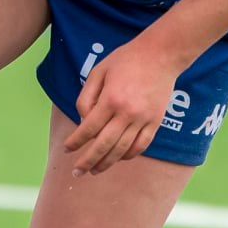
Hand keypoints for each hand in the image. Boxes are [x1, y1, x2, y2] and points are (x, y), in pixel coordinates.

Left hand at [62, 42, 181, 176]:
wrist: (161, 55)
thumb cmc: (126, 60)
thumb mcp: (98, 72)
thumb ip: (86, 97)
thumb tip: (82, 122)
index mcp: (110, 99)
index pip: (88, 128)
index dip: (75, 141)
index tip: (67, 149)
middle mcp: (127, 113)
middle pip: (103, 145)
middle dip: (87, 161)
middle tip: (77, 172)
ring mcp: (143, 119)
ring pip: (122, 150)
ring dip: (107, 163)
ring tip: (95, 170)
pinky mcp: (155, 122)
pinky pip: (141, 145)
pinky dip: (129, 155)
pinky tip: (119, 158)